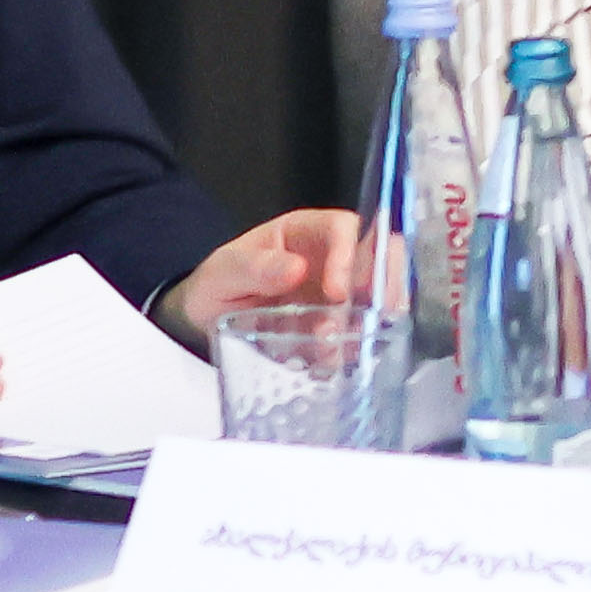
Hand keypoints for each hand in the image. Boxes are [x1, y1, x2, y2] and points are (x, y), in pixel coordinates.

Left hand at [161, 211, 377, 340]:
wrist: (207, 320)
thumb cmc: (218, 283)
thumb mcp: (223, 271)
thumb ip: (253, 267)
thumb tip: (295, 268)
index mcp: (306, 232)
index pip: (343, 230)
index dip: (350, 256)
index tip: (339, 292)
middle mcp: (333, 259)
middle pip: (380, 259)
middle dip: (383, 289)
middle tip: (368, 319)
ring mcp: (341, 295)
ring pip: (378, 300)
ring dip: (366, 325)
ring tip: (333, 348)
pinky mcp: (340, 326)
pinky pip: (360, 335)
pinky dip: (351, 351)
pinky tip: (327, 362)